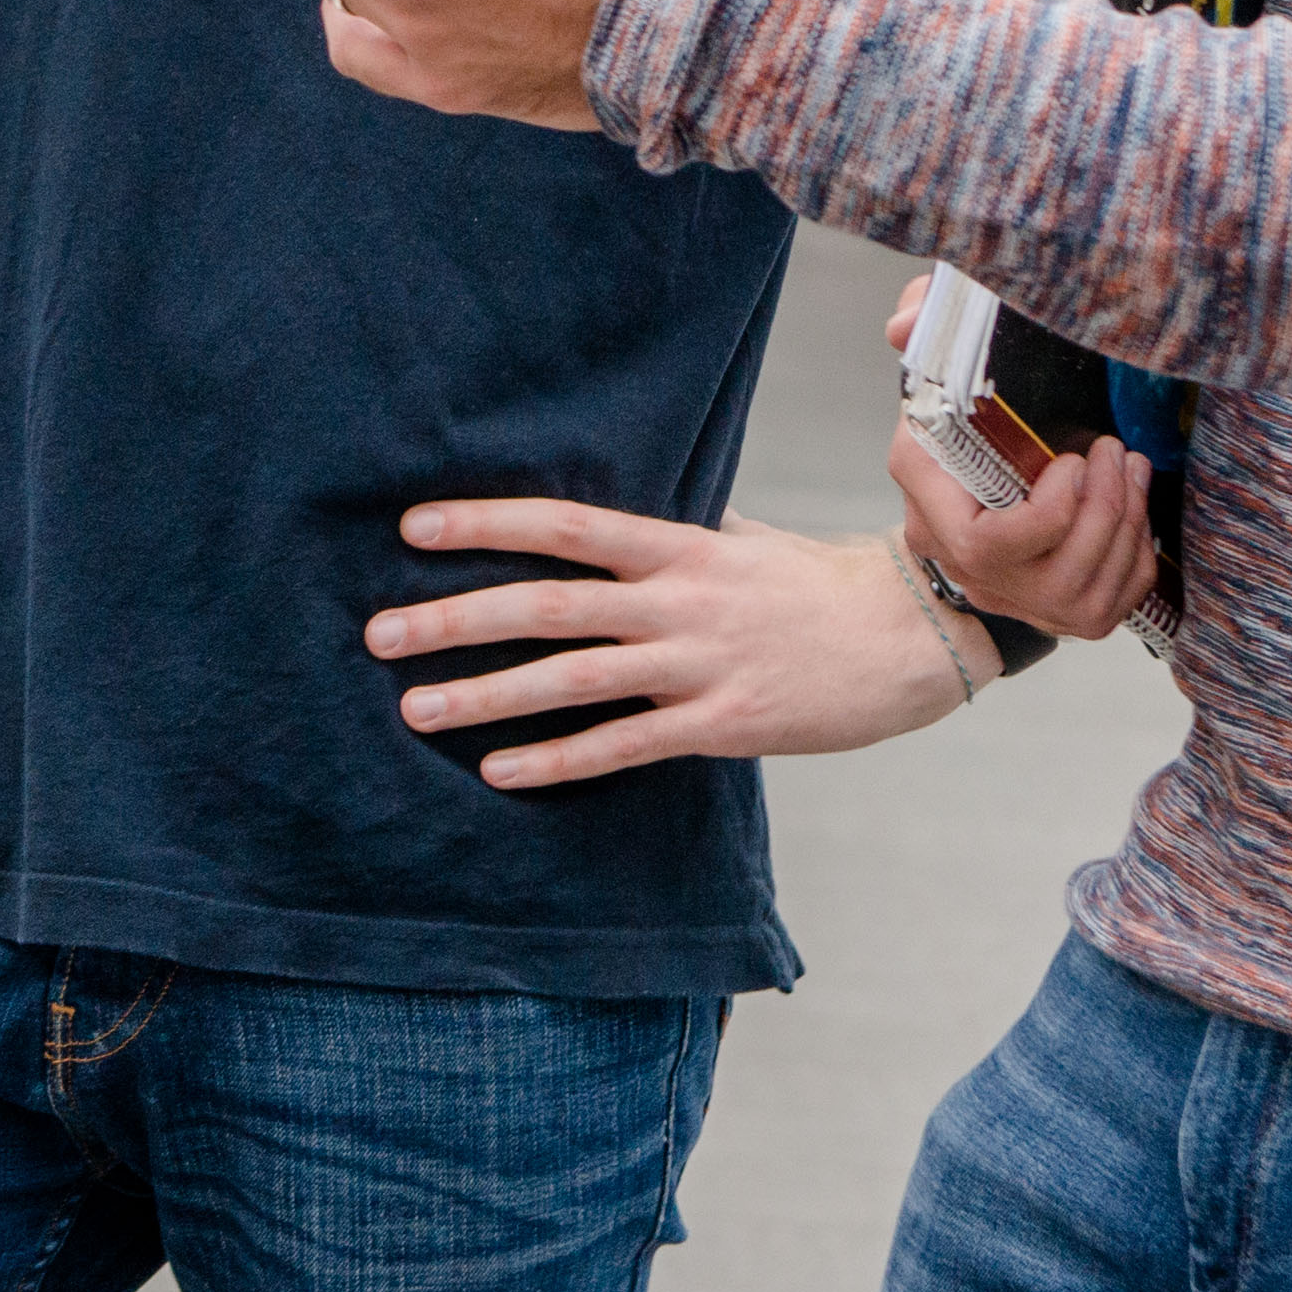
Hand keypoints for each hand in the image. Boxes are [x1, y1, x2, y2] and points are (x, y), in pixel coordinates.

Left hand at [364, 493, 982, 786]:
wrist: (913, 633)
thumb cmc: (818, 583)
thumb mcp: (742, 539)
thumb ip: (674, 532)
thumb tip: (608, 522)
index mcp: (679, 546)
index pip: (564, 524)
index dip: (484, 523)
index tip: (411, 527)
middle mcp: (680, 600)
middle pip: (547, 605)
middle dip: (455, 619)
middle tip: (378, 635)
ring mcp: (700, 665)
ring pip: (573, 679)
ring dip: (486, 696)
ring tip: (415, 708)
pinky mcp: (724, 725)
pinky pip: (624, 746)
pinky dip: (558, 759)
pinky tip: (500, 770)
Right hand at [876, 270, 1163, 646]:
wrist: (990, 444)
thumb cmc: (974, 392)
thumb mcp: (950, 340)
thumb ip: (925, 318)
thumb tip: (903, 329)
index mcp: (930, 503)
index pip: (982, 545)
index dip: (1045, 517)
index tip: (1074, 459)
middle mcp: (963, 563)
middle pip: (1045, 577)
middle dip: (1101, 516)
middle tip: (1118, 452)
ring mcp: (1009, 595)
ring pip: (1082, 598)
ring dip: (1124, 532)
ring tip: (1133, 468)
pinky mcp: (1052, 610)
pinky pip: (1108, 607)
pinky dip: (1134, 560)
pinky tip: (1136, 507)